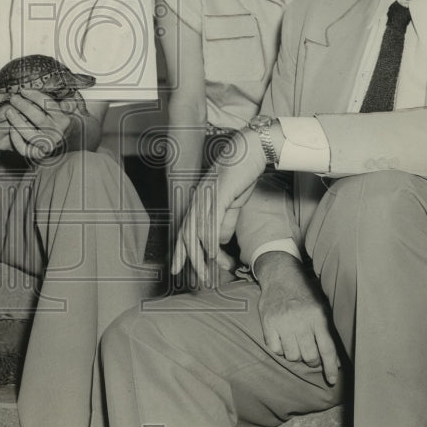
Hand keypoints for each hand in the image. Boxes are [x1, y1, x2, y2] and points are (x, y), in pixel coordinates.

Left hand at [3, 88, 78, 160]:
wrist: (52, 139)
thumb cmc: (52, 120)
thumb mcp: (60, 110)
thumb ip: (66, 104)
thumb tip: (69, 102)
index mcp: (62, 119)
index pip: (49, 105)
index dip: (36, 97)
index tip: (23, 91)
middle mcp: (56, 133)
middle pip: (39, 119)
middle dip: (24, 107)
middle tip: (13, 99)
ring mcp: (47, 144)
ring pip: (31, 135)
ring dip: (18, 122)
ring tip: (9, 112)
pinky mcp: (36, 153)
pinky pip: (24, 148)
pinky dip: (16, 140)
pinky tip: (11, 130)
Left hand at [171, 129, 266, 284]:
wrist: (249, 152)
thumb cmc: (240, 177)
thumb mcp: (230, 206)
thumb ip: (222, 225)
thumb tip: (216, 246)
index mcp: (198, 202)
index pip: (185, 230)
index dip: (179, 250)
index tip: (177, 268)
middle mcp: (197, 200)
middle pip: (185, 233)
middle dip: (184, 256)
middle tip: (184, 275)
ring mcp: (206, 196)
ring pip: (196, 230)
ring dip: (199, 254)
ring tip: (203, 272)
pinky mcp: (217, 194)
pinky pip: (210, 220)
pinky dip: (209, 238)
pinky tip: (210, 253)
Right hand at [255, 252, 338, 384]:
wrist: (280, 276)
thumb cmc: (304, 295)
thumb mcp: (321, 308)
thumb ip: (327, 333)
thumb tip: (335, 362)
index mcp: (317, 316)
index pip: (327, 349)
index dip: (330, 367)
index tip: (332, 380)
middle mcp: (301, 320)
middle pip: (309, 356)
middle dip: (312, 360)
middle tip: (311, 355)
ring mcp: (283, 322)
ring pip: (292, 355)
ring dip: (295, 354)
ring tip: (296, 344)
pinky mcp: (268, 323)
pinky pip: (276, 349)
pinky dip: (280, 349)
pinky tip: (283, 339)